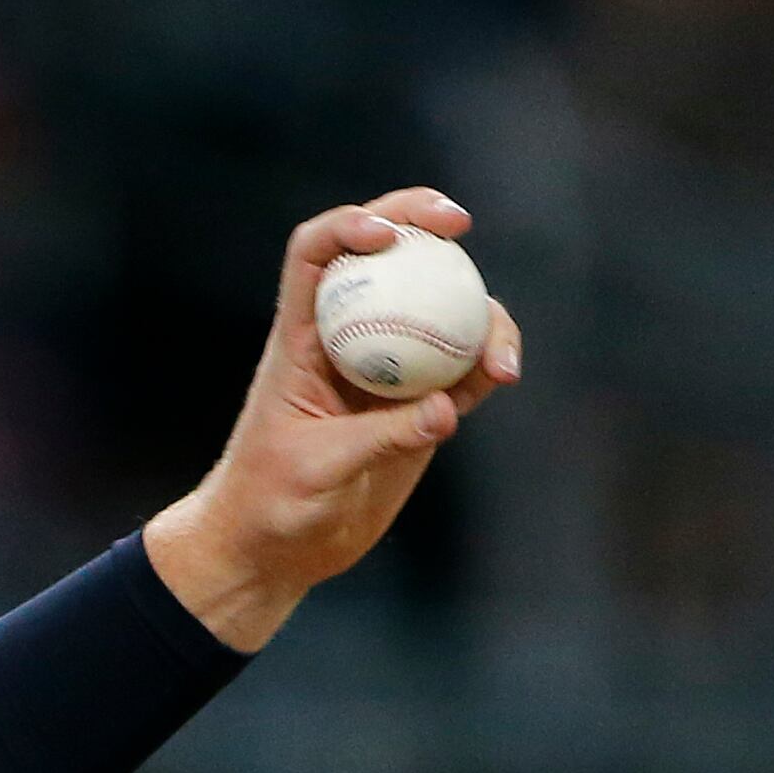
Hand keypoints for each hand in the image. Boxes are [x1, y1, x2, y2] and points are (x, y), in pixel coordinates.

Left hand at [142, 186, 522, 652]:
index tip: (387, 233)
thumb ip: (381, 438)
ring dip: (478, 312)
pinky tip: (502, 374)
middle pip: (387, 257)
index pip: (314, 256)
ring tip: (499, 360)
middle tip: (459, 223)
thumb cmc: (271, 504)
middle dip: (422, 223)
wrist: (275, 549)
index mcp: (300, 337)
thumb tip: (448, 409)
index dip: (347, 226)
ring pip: (441, 309)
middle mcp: (346, 339)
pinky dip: (487, 362)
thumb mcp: (317, 470)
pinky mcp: (419, 404)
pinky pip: (463, 368)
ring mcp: (388, 368)